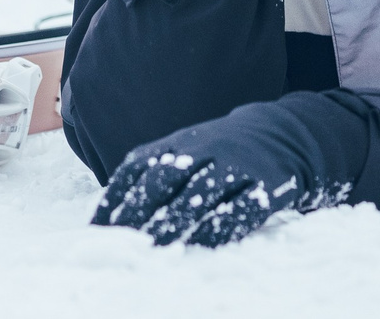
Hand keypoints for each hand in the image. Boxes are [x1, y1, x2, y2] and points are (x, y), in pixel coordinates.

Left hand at [91, 100, 347, 247]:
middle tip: (123, 239)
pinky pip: (240, 207)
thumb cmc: (220, 152)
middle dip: (141, 208)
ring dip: (176, 219)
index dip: (116, 196)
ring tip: (156, 246)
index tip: (96, 227)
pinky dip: (219, 226)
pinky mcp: (263, 185)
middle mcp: (205, 150)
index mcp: (179, 142)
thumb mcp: (186, 149)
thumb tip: (107, 216)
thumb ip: (151, 172)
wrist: (282, 134)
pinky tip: (201, 244)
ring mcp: (235, 166)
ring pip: (200, 193)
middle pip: (165, 178)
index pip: (138, 166)